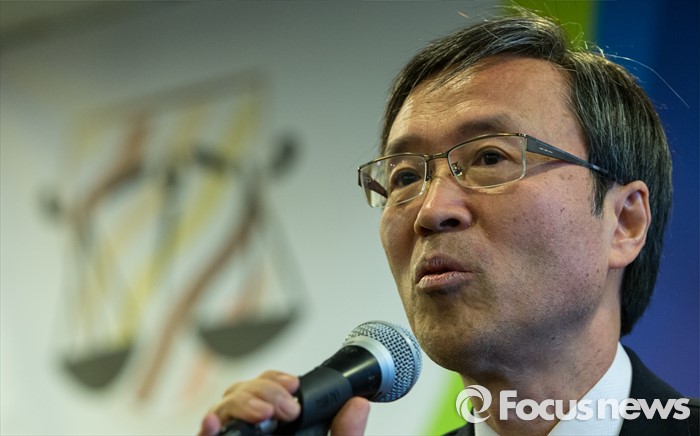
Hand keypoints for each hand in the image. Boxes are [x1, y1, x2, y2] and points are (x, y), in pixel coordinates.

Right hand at [197, 370, 369, 435]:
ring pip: (223, 410)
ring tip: (263, 413)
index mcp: (278, 428)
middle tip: (286, 407)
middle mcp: (252, 433)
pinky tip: (213, 424)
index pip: (269, 389)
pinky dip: (206, 430)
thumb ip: (344, 435)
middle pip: (243, 392)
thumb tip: (359, 405)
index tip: (293, 385)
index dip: (276, 380)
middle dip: (263, 389)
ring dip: (242, 403)